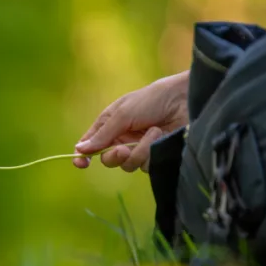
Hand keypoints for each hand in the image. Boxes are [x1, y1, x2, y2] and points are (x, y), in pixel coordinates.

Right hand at [73, 70, 189, 171]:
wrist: (186, 100)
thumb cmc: (153, 99)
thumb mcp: (123, 113)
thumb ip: (102, 134)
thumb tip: (79, 150)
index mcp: (110, 124)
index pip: (91, 144)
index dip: (83, 155)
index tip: (81, 163)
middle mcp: (123, 138)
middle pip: (108, 159)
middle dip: (114, 156)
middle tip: (123, 150)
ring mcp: (139, 148)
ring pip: (128, 165)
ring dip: (140, 150)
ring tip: (154, 132)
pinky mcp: (155, 155)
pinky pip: (146, 166)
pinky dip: (152, 152)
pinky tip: (161, 136)